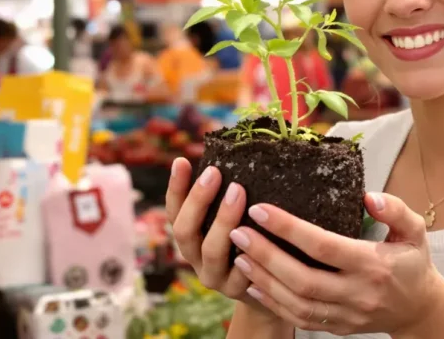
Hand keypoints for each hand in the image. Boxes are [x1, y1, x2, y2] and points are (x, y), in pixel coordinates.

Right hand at [165, 159, 266, 309]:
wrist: (269, 287)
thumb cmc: (250, 240)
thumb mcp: (234, 218)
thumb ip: (228, 194)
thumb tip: (233, 151)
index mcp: (190, 238)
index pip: (174, 212)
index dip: (175, 188)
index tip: (182, 161)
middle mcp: (196, 258)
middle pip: (185, 231)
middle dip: (197, 200)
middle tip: (215, 173)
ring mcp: (215, 276)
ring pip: (212, 250)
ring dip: (223, 220)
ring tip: (238, 192)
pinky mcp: (238, 290)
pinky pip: (241, 272)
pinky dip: (248, 253)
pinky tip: (259, 234)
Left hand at [229, 192, 443, 334]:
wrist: (419, 309)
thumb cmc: (412, 262)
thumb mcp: (415, 230)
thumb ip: (395, 209)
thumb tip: (367, 196)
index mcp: (373, 265)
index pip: (324, 246)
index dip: (289, 229)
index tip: (261, 209)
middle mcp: (357, 293)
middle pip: (302, 278)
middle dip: (265, 255)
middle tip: (237, 231)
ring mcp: (345, 315)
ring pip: (296, 303)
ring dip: (263, 280)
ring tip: (239, 255)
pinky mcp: (337, 327)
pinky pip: (299, 319)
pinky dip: (273, 303)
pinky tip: (254, 283)